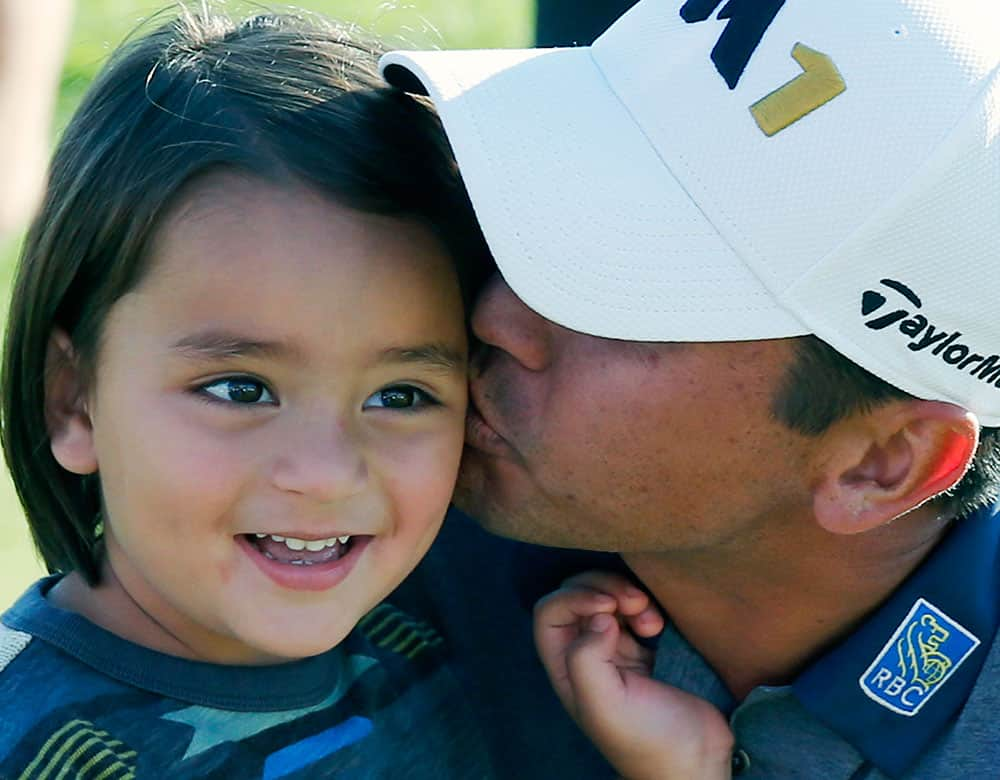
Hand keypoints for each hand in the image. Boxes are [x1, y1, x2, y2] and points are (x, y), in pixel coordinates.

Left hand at [534, 571, 733, 779]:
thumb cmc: (647, 739)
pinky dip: (646, 607)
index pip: (550, 612)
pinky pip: (634, 608)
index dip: (574, 598)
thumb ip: (586, 658)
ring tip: (651, 620)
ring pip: (605, 596)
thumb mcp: (604, 706)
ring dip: (627, 595)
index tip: (609, 606)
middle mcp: (583, 654)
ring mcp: (613, 649)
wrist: (696, 759)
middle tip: (634, 602)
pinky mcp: (642, 647)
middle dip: (604, 588)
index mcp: (565, 668)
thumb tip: (599, 616)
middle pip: (576, 595)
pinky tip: (658, 626)